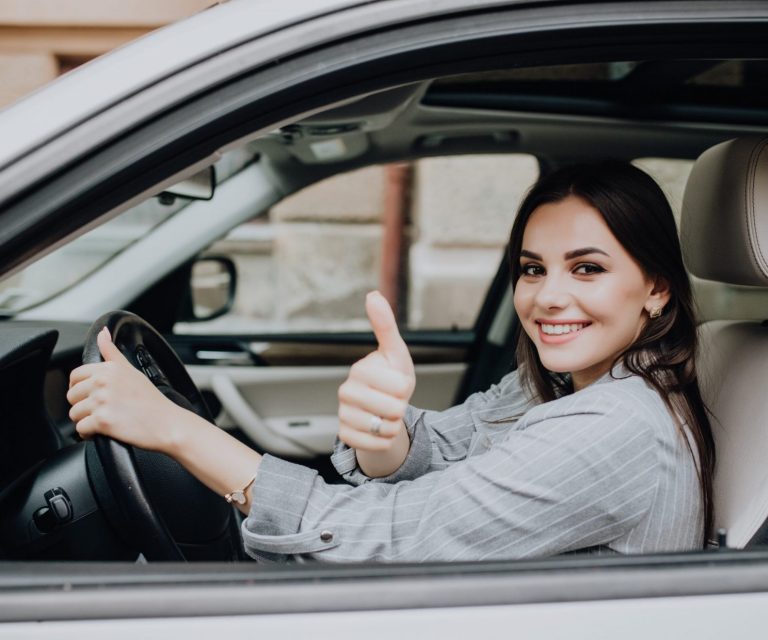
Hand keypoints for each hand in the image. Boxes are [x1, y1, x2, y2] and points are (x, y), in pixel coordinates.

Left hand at [67, 327, 185, 453]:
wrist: (167, 423)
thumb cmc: (152, 400)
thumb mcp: (132, 370)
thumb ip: (112, 351)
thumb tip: (102, 333)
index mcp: (108, 369)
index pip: (75, 376)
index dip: (79, 388)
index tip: (90, 395)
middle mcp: (103, 382)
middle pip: (72, 396)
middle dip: (83, 406)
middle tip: (102, 410)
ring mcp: (102, 401)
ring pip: (74, 414)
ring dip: (86, 421)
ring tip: (104, 420)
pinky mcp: (102, 421)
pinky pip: (80, 429)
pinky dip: (89, 434)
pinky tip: (102, 431)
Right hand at [337, 291, 414, 453]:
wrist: (382, 410)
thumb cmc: (391, 377)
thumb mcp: (395, 352)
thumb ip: (385, 325)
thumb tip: (372, 294)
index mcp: (359, 370)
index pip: (399, 386)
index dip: (406, 387)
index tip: (397, 383)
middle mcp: (345, 391)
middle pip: (394, 409)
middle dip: (402, 409)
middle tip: (392, 401)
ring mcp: (343, 414)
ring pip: (386, 429)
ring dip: (394, 426)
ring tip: (385, 415)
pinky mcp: (345, 436)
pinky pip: (376, 445)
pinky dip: (385, 442)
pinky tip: (378, 430)